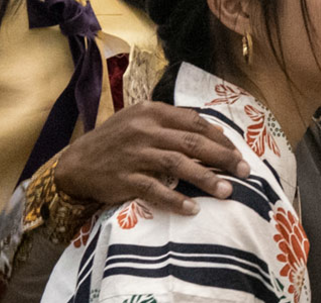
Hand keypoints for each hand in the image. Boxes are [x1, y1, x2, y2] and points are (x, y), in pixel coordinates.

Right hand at [52, 102, 250, 214]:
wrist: (76, 163)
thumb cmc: (115, 141)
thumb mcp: (140, 120)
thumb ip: (170, 123)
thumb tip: (211, 132)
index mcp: (151, 111)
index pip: (194, 122)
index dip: (219, 138)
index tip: (237, 152)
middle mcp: (144, 130)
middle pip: (192, 142)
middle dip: (222, 157)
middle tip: (244, 172)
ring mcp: (134, 154)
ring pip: (178, 165)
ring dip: (206, 179)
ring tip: (227, 192)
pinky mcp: (125, 178)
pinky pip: (155, 190)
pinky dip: (175, 199)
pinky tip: (193, 209)